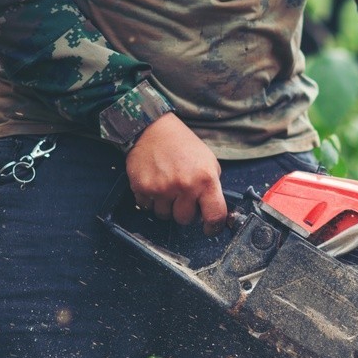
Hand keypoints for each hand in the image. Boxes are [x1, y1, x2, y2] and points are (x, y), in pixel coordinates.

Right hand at [125, 113, 226, 234]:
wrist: (154, 129)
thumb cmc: (184, 146)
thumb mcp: (209, 163)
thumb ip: (212, 188)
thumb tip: (214, 212)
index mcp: (206, 180)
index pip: (215, 215)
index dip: (213, 227)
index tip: (210, 228)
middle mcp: (185, 186)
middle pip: (185, 219)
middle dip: (184, 212)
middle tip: (182, 197)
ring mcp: (162, 188)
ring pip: (164, 215)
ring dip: (166, 206)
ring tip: (167, 188)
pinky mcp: (142, 187)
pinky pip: (147, 207)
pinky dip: (150, 200)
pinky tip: (154, 184)